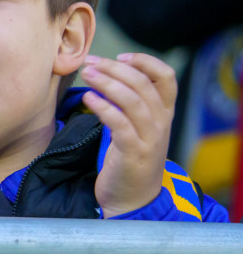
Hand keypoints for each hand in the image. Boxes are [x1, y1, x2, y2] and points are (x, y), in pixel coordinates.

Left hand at [80, 53, 176, 217]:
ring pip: (132, 100)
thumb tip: (106, 74)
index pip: (166, 76)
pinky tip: (88, 98)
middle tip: (90, 61)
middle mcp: (161, 122)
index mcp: (164, 112)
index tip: (120, 56)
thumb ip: (130, 103)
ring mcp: (149, 138)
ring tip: (86, 74)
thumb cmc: (130, 158)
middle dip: (114, 68)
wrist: (133, 197)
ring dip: (106, 83)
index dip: (145, 61)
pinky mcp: (133, 152)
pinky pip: (119, 123)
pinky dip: (103, 107)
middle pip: (143, 84)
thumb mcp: (137, 127)